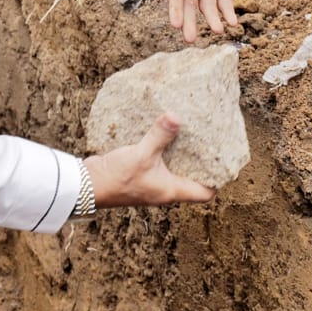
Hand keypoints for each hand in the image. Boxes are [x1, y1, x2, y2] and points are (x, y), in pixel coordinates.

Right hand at [83, 114, 215, 206]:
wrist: (88, 186)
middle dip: (200, 162)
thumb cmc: (117, 178)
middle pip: (191, 179)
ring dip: (179, 154)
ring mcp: (151, 182)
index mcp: (171, 190)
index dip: (217, 180)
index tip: (224, 161)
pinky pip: (157, 162)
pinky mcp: (138, 174)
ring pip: (173, 169)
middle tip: (208, 141)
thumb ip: (160, 135)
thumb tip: (176, 117)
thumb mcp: (142, 154)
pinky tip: (160, 133)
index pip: (205, 193)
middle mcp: (164, 189)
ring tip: (187, 133)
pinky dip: (161, 150)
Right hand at [167, 0, 272, 42]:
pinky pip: (225, 3)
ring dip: (212, 19)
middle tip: (190, 39)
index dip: (176, 9)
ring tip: (218, 31)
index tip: (175, 25)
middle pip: (189, 4)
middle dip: (189, 21)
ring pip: (207, 6)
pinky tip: (232, 23)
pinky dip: (228, 13)